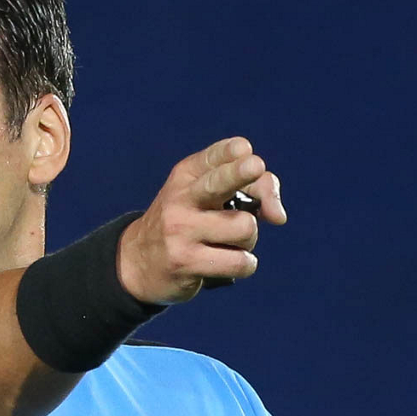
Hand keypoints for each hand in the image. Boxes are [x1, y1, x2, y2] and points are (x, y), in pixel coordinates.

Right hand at [117, 137, 286, 304]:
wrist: (138, 262)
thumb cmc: (188, 224)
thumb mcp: (208, 198)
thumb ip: (252, 191)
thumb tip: (278, 216)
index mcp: (186, 176)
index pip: (216, 156)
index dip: (235, 152)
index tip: (245, 151)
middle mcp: (180, 198)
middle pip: (219, 181)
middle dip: (241, 172)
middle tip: (257, 166)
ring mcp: (180, 230)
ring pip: (244, 227)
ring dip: (249, 240)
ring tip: (230, 244)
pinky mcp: (185, 262)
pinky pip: (240, 261)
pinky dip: (245, 264)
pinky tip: (227, 264)